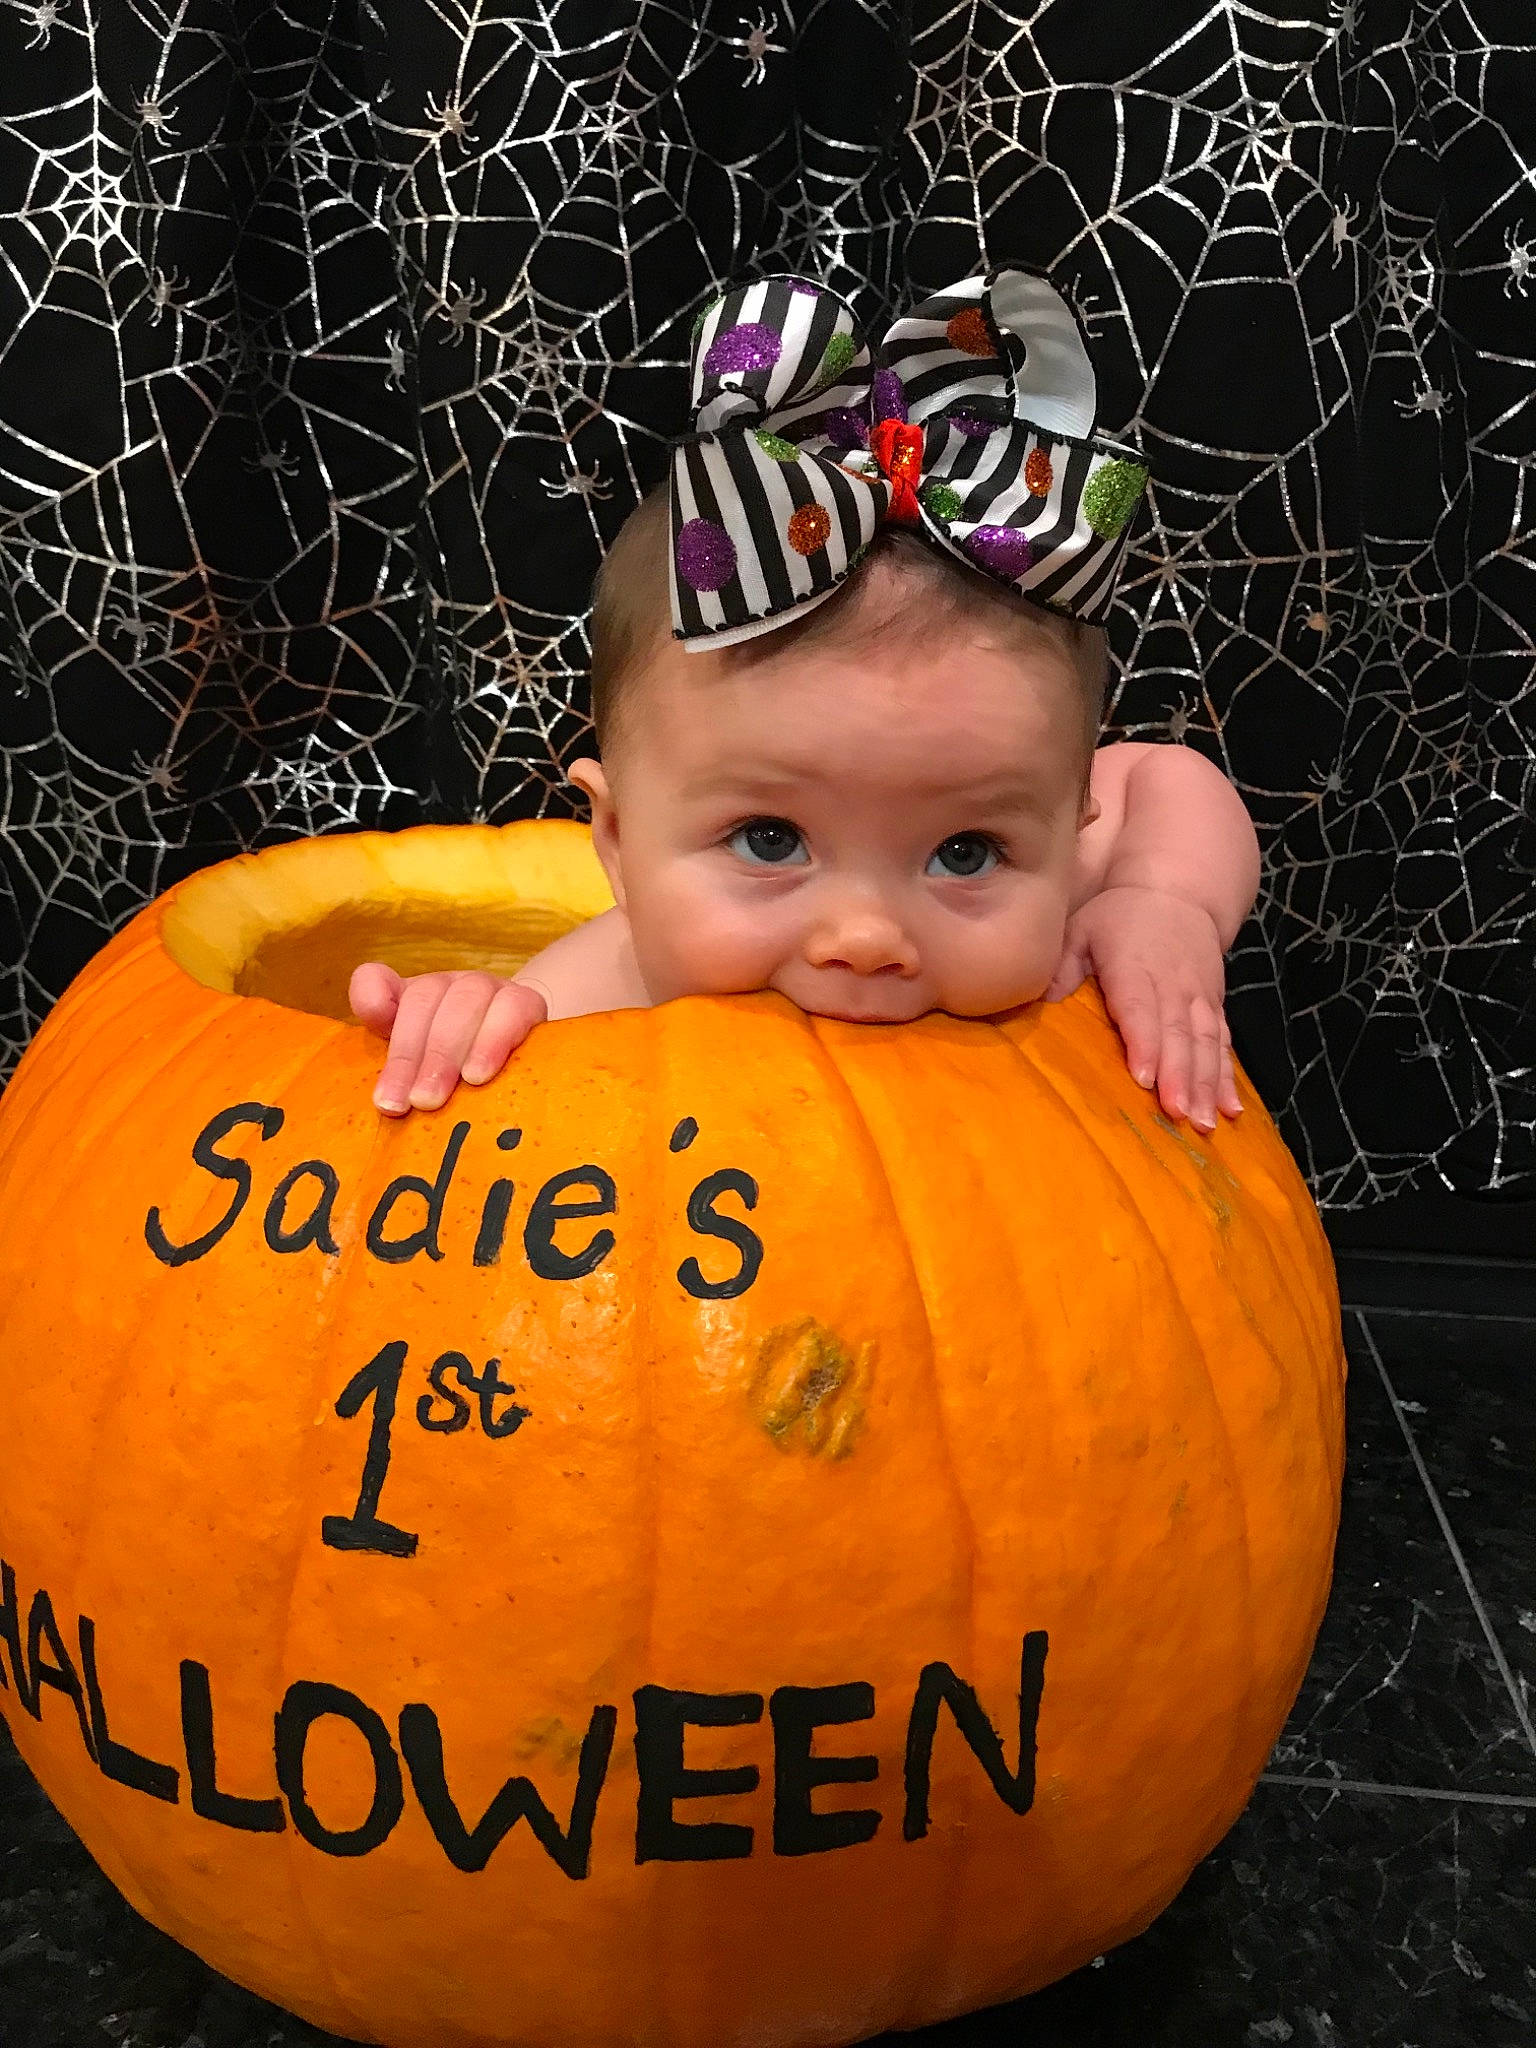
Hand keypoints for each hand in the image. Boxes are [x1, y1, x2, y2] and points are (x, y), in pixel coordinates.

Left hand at [349, 964, 548, 1116]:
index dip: (370, 1003)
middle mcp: (448, 986)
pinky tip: (479, 1074)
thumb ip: (399, 1080)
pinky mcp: (527, 1002)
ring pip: (465, 999)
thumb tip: (387, 1102)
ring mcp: (488, 988)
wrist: (531, 1070)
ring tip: (436, 1098)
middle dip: (409, 1056)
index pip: (375, 982)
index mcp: (411, 1001)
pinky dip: (493, 1040)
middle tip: (407, 1103)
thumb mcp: (426, 1083)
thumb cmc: (466, 1084)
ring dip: (446, 1051)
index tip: (374, 1038)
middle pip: (422, 1000)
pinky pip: (512, 1009)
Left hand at [1044, 886, 1241, 1132]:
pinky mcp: (1215, 1007)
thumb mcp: (1083, 927)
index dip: (1144, 1044)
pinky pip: (1224, 1045)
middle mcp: (1173, 986)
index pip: (1140, 1009)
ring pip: (1205, 1044)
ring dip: (1206, 1085)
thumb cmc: (1119, 915)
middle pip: (1178, 1035)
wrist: (1178, 891)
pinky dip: (1227, 1078)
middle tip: (1178, 1115)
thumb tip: (1042, 998)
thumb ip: (1064, 964)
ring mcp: (1199, 998)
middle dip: (1179, 1077)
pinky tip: (1230, 1110)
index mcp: (1134, 968)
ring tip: (1204, 1123)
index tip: (1143, 1078)